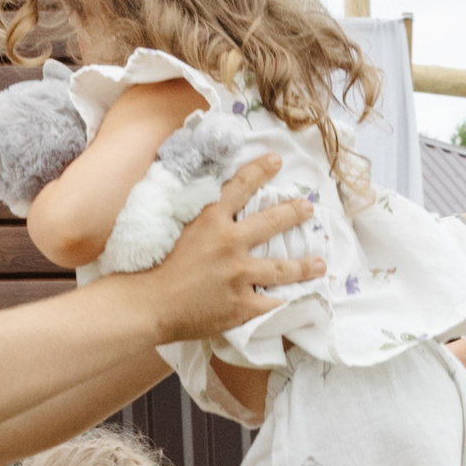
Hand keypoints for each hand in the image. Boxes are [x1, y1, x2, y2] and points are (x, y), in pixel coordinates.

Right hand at [139, 155, 325, 342]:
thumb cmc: (148, 268)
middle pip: (272, 222)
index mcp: (210, 220)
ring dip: (304, 265)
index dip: (260, 170)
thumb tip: (201, 203)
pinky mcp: (241, 305)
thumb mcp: (169, 229)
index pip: (240, 186)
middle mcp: (230, 242)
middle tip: (307, 208)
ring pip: (282, 267)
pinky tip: (302, 301)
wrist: (146, 304)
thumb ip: (190, 216)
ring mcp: (239, 274)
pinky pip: (272, 304)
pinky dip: (287, 304)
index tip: (275, 161)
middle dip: (294, 212)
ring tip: (320, 263)